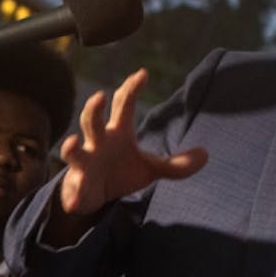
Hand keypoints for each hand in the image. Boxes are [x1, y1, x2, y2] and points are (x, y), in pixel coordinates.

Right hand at [45, 69, 204, 242]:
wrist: (97, 195)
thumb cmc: (122, 172)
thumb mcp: (151, 168)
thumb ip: (176, 164)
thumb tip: (206, 154)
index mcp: (118, 132)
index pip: (123, 104)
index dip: (131, 89)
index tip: (142, 74)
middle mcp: (98, 142)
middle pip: (91, 120)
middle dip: (93, 109)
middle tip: (100, 96)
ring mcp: (84, 163)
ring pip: (72, 151)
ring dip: (70, 148)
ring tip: (71, 143)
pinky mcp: (78, 185)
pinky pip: (75, 189)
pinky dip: (74, 195)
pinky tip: (74, 202)